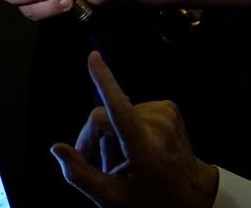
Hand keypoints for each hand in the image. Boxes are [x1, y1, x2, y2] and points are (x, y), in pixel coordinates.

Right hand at [49, 52, 218, 207]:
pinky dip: (127, 128)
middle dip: (96, 139)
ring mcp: (165, 114)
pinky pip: (131, 109)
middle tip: (101, 165)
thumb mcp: (112, 198)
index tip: (93, 58)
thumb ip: (79, 174)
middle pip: (105, 116)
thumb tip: (57, 148)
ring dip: (113, 136)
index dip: (103, 81)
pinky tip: (136, 148)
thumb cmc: (153, 200)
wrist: (193, 196)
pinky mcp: (168, 108)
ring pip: (116, 113)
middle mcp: (157, 125)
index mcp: (144, 147)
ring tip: (124, 161)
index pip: (119, 108)